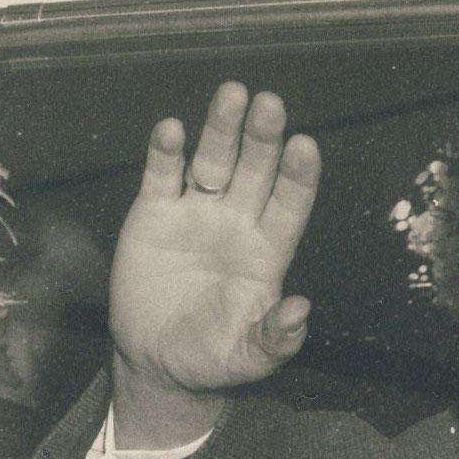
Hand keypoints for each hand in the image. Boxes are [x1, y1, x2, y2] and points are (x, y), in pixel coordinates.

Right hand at [109, 83, 320, 404]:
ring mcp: (195, 212)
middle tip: (270, 104)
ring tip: (232, 95)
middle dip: (263, 136)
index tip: (305, 146)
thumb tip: (303, 310)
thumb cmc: (213, 358)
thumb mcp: (249, 357)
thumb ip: (276, 337)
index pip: (290, 203)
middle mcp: (237, 220)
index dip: (299, 175)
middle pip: (255, 168)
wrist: (155, 363)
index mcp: (268, 249)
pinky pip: (163, 175)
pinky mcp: (153, 213)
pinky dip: (165, 151)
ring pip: (213, 159)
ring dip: (222, 128)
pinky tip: (171, 129)